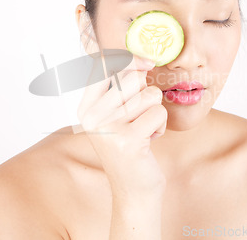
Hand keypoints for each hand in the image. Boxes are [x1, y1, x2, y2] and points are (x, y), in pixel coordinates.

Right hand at [77, 54, 167, 196]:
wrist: (133, 189)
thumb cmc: (129, 146)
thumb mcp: (117, 115)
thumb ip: (121, 87)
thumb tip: (143, 59)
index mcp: (86, 107)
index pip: (104, 64)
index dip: (129, 58)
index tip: (145, 63)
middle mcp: (92, 116)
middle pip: (133, 77)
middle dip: (146, 93)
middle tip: (140, 114)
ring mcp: (108, 128)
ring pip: (149, 95)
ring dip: (155, 112)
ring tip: (144, 129)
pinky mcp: (127, 140)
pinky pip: (158, 113)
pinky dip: (161, 126)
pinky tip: (149, 140)